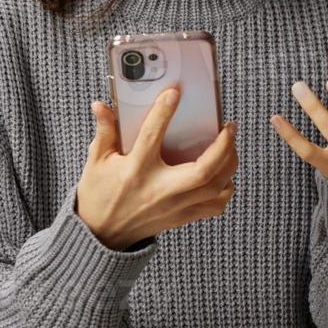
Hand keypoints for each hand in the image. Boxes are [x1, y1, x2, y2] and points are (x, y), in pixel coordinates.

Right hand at [75, 84, 238, 250]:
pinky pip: (215, 206)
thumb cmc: (99, 194)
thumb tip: (101, 105)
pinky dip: (226, 188)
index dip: (163, 112)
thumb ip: (104, 131)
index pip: (151, 136)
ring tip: (230, 145)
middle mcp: (159, 190)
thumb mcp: (97, 161)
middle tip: (229, 127)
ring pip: (216, 187)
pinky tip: (224, 174)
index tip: (174, 93)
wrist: (103, 235)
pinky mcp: (182, 217)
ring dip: (229, 164)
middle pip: (203, 170)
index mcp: (135, 171)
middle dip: (223, 146)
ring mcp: (174, 206)